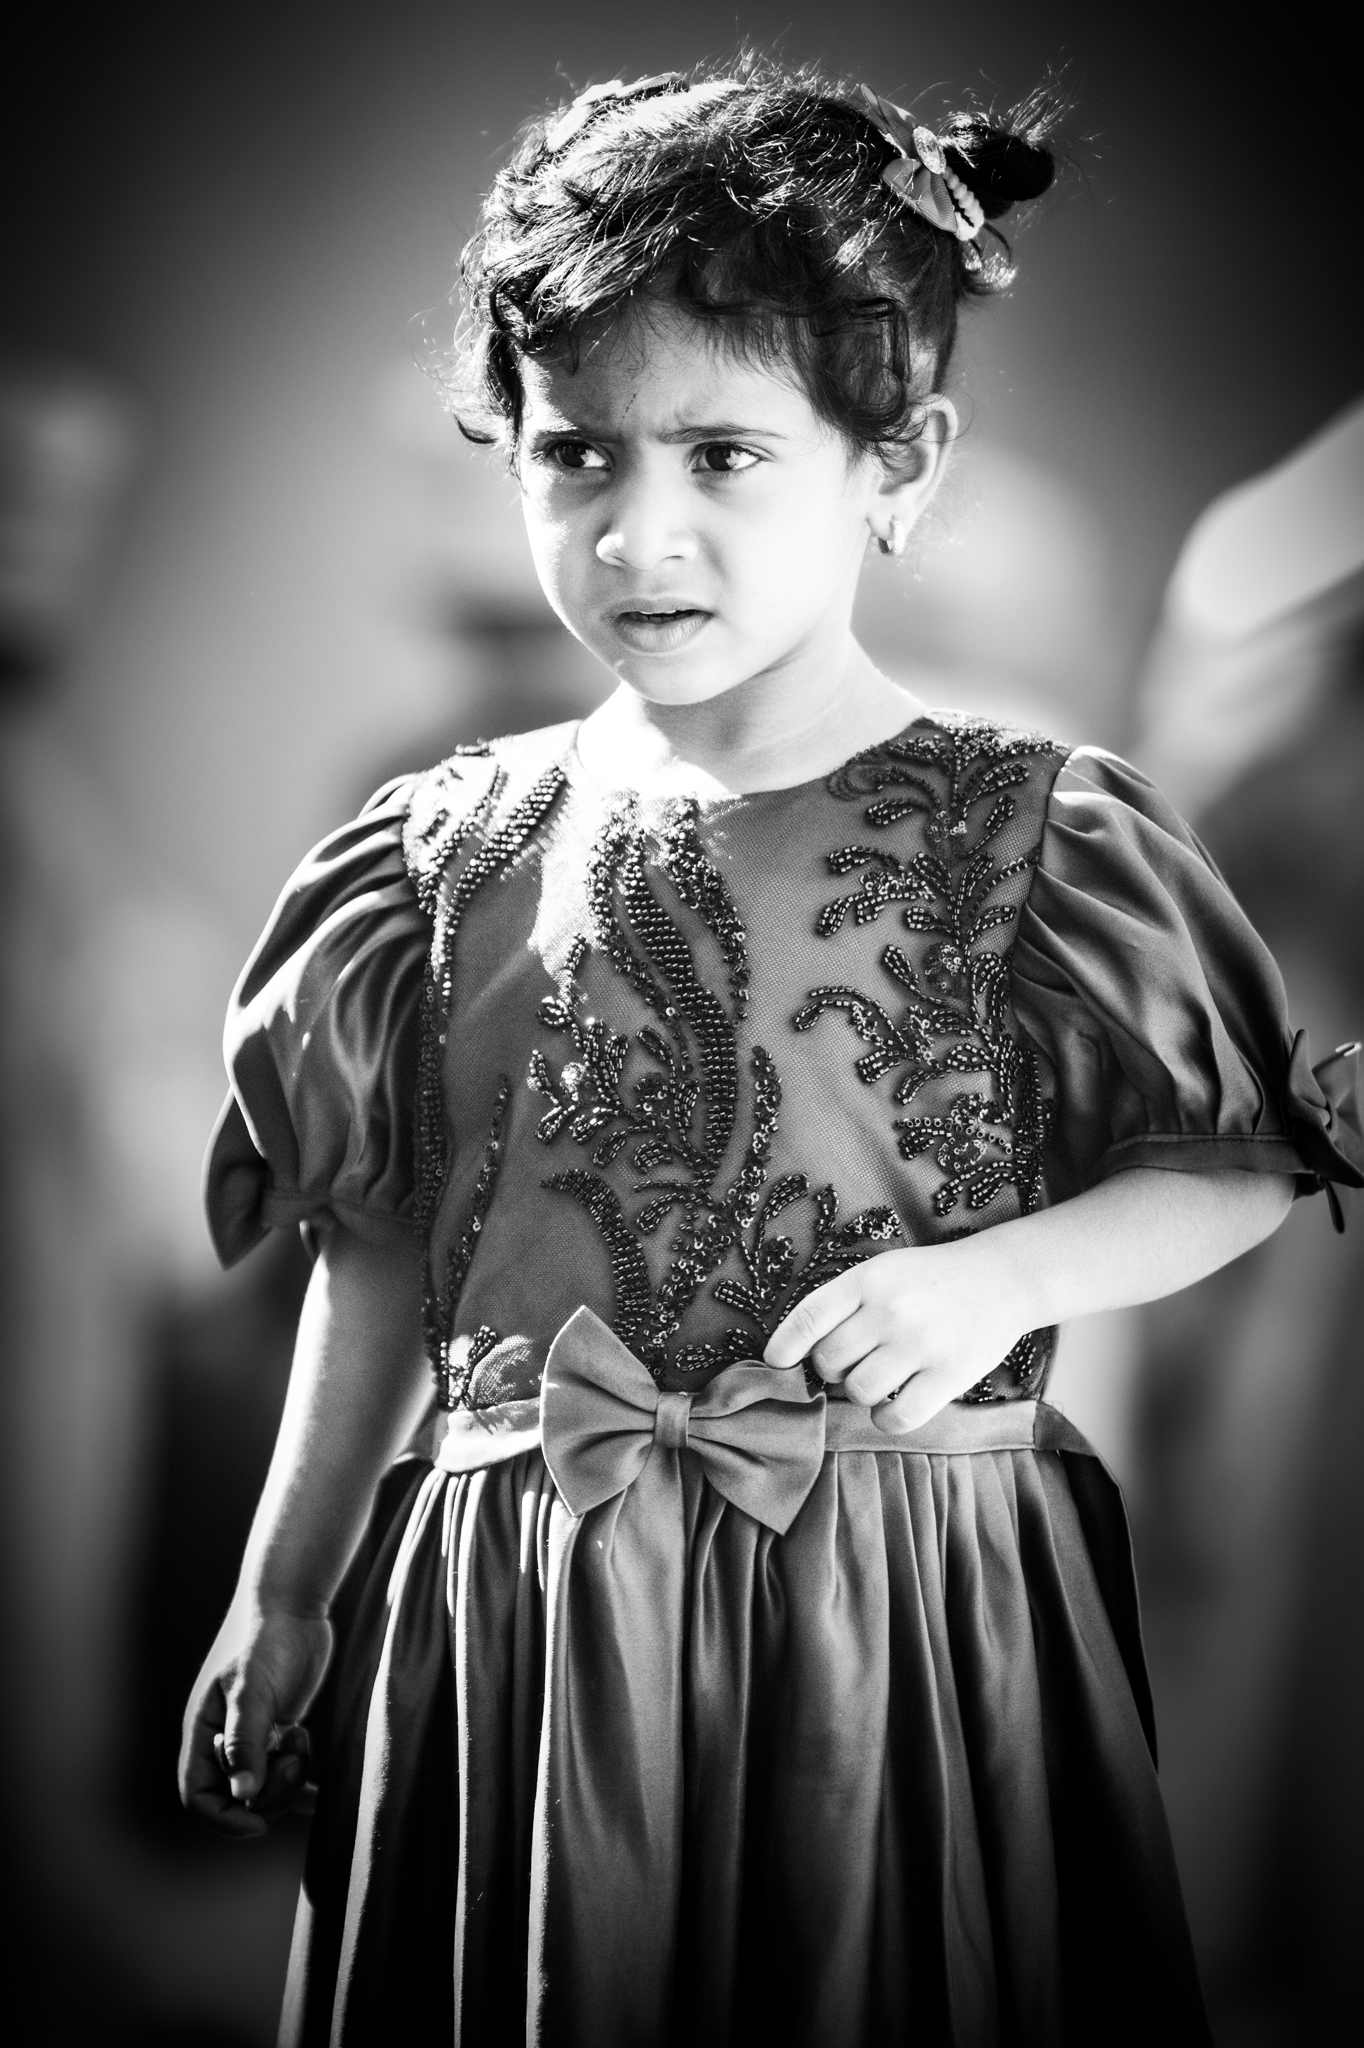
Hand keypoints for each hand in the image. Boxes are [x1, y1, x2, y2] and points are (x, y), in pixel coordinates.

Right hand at [179, 1602, 332, 1837]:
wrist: (293, 1602)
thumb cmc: (265, 1639)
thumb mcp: (252, 1691)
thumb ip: (245, 1743)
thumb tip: (242, 1796)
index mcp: (204, 1731)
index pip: (198, 1795)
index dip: (223, 1818)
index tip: (258, 1824)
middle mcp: (224, 1738)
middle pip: (238, 1796)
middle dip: (269, 1789)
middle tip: (295, 1756)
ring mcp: (253, 1734)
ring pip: (266, 1784)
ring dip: (288, 1776)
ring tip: (301, 1738)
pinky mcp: (280, 1726)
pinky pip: (287, 1769)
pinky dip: (304, 1783)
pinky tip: (321, 1796)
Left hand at [763, 1242, 1029, 1433]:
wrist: (1000, 1279)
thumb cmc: (930, 1280)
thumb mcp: (883, 1271)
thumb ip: (845, 1302)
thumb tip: (797, 1351)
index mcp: (868, 1279)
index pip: (808, 1317)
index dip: (785, 1346)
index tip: (776, 1362)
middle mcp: (890, 1309)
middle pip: (829, 1361)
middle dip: (832, 1369)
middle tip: (854, 1362)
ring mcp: (920, 1343)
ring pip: (859, 1390)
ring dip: (860, 1393)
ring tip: (879, 1380)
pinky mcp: (949, 1374)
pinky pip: (897, 1416)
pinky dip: (885, 1419)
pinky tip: (890, 1408)